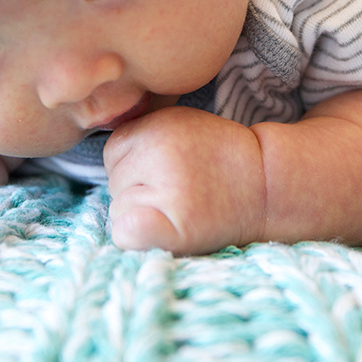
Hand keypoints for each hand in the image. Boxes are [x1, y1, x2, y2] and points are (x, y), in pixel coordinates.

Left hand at [103, 106, 265, 254]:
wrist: (266, 185)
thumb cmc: (215, 158)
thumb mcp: (177, 124)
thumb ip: (140, 133)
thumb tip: (95, 156)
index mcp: (159, 125)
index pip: (113, 154)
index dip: (136, 164)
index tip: (170, 167)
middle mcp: (161, 154)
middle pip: (114, 183)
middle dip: (138, 188)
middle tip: (182, 187)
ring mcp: (170, 191)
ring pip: (118, 210)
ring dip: (142, 214)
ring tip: (182, 205)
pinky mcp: (178, 227)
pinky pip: (125, 234)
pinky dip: (136, 237)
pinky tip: (167, 228)